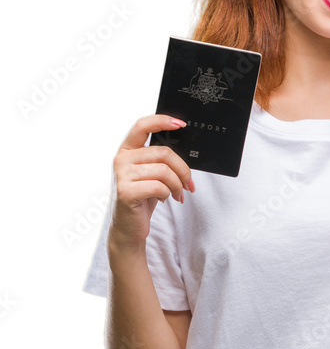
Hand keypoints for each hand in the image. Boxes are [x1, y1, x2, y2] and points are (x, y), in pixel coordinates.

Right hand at [108, 115, 195, 251]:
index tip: (181, 124)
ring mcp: (122, 175)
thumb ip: (160, 160)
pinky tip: (164, 198)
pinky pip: (159, 186)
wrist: (129, 227)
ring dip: (177, 185)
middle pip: (163, 153)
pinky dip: (167, 194)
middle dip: (182, 169)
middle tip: (188, 183)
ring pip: (164, 171)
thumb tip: (186, 153)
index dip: (162, 121)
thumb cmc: (143, 198)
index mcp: (127, 150)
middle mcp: (121, 159)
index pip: (142, 126)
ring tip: (177, 194)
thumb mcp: (151, 174)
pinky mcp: (126, 191)